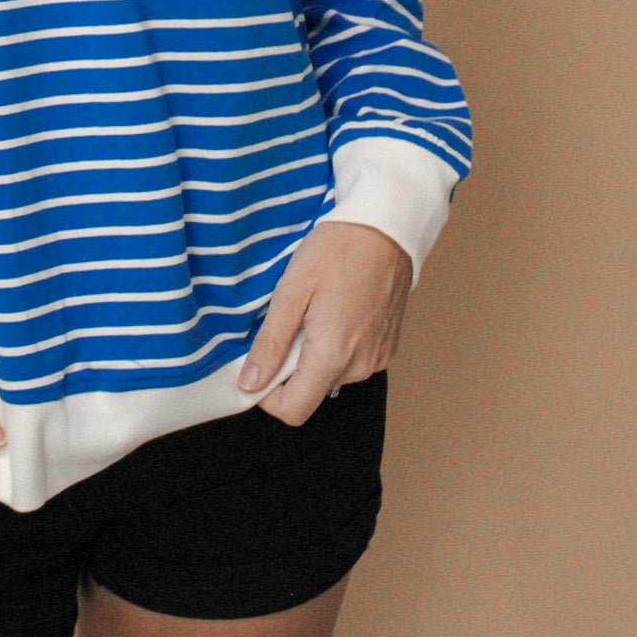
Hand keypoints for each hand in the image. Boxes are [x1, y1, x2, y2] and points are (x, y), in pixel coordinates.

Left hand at [236, 221, 412, 425]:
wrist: (386, 226)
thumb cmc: (338, 250)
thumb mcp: (292, 290)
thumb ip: (270, 343)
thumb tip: (250, 383)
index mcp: (333, 356)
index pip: (292, 410)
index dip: (266, 394)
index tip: (258, 363)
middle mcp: (360, 366)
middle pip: (310, 392)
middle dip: (290, 367)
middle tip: (289, 321)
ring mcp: (377, 358)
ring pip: (330, 376)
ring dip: (314, 354)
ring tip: (314, 310)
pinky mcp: (386, 347)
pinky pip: (351, 361)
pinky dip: (336, 346)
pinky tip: (335, 310)